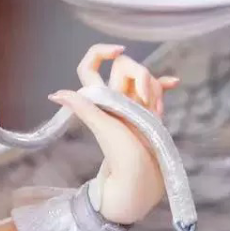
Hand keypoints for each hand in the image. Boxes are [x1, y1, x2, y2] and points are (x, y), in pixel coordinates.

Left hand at [49, 43, 179, 225]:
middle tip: (145, 102)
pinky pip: (156, 91)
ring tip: (156, 112)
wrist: (141, 179)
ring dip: (154, 87)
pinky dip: (164, 85)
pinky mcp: (148, 112)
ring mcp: (132, 104)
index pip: (90, 66)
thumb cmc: (120, 155)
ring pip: (144, 78)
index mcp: (99, 99)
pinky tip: (174, 82)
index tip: (119, 51)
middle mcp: (114, 98)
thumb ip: (83, 107)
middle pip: (126, 67)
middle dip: (141, 76)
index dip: (102, 52)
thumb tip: (55, 94)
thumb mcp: (102, 127)